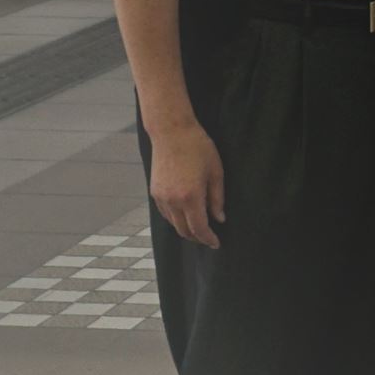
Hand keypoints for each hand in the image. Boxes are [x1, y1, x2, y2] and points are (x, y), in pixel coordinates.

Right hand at [149, 117, 225, 249]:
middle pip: (184, 230)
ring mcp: (161, 197)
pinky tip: (186, 215)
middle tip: (209, 238)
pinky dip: (176, 219)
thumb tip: (219, 218)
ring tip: (200, 227)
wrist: (171, 132)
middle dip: (197, 238)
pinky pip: (165, 213)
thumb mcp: (215, 172)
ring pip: (173, 223)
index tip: (216, 243)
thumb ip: (217, 198)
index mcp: (191, 196)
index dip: (208, 239)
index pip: (199, 228)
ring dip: (186, 229)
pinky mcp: (154, 191)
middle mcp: (173, 200)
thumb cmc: (198, 147)